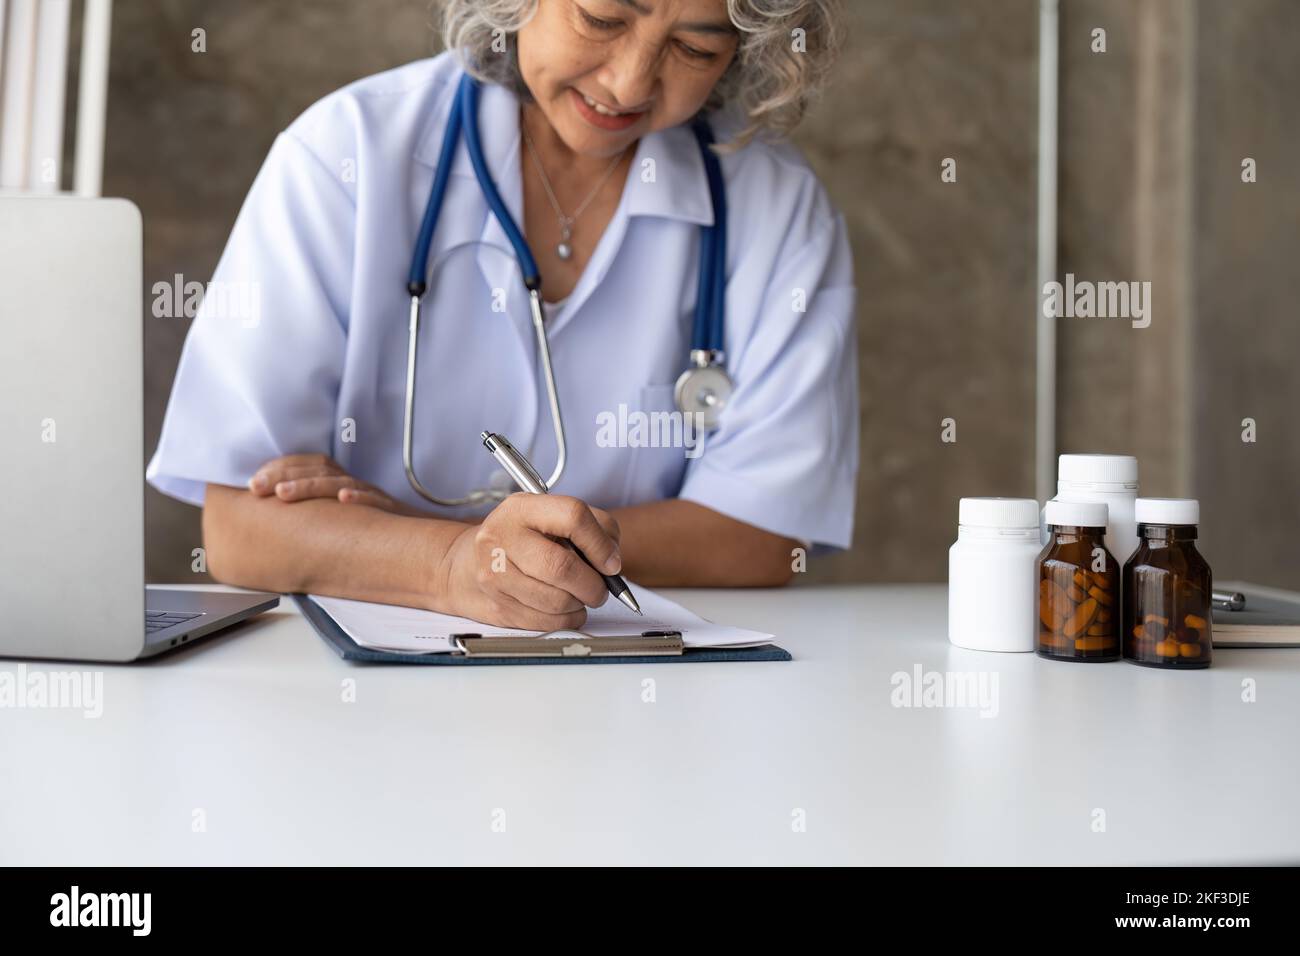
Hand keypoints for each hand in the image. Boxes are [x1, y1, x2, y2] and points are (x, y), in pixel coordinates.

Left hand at [248, 454, 422, 516]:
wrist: (426, 538)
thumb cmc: (380, 531)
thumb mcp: (344, 517)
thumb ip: (319, 512)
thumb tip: (279, 517)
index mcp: (341, 483)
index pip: (308, 464)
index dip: (279, 468)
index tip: (252, 483)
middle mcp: (354, 485)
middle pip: (316, 470)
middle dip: (282, 476)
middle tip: (255, 488)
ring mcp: (373, 496)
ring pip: (338, 483)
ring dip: (308, 486)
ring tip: (282, 494)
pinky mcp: (390, 510)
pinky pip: (374, 500)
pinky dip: (358, 498)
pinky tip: (343, 501)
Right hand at [434, 493, 622, 630]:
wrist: (466, 564)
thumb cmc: (521, 539)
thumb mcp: (551, 517)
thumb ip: (592, 527)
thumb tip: (612, 561)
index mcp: (522, 508)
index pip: (573, 516)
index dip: (600, 543)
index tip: (611, 563)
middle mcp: (502, 537)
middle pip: (561, 567)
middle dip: (593, 585)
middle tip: (601, 589)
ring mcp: (494, 575)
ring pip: (556, 601)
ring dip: (580, 604)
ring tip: (580, 596)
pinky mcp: (497, 606)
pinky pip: (546, 622)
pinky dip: (566, 619)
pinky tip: (564, 608)